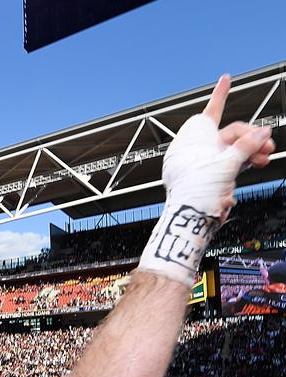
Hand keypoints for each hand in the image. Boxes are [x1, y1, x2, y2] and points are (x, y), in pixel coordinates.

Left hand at [165, 75, 273, 218]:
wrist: (188, 217)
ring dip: (252, 150)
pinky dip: (245, 162)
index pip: (210, 111)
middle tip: (268, 145)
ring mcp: (205, 163)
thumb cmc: (195, 190)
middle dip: (251, 137)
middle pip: (231, 134)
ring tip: (265, 156)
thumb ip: (246, 146)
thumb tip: (263, 133)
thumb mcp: (226, 163)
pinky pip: (232, 163)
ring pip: (234, 149)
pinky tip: (257, 164)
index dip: (220, 94)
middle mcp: (199, 149)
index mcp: (194, 138)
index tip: (225, 78)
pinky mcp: (212, 176)